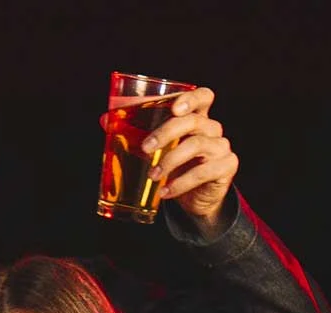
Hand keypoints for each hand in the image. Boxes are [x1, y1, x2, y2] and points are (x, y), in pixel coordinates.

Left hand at [107, 85, 235, 234]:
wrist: (193, 198)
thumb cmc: (175, 166)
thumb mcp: (156, 148)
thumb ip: (135, 132)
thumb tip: (105, 120)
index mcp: (197, 117)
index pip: (203, 97)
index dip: (191, 99)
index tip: (173, 109)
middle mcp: (212, 128)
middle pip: (194, 121)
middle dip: (167, 133)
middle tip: (146, 148)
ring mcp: (221, 147)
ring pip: (198, 145)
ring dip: (171, 160)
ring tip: (152, 175)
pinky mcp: (226, 167)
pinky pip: (203, 172)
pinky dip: (181, 183)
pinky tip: (165, 191)